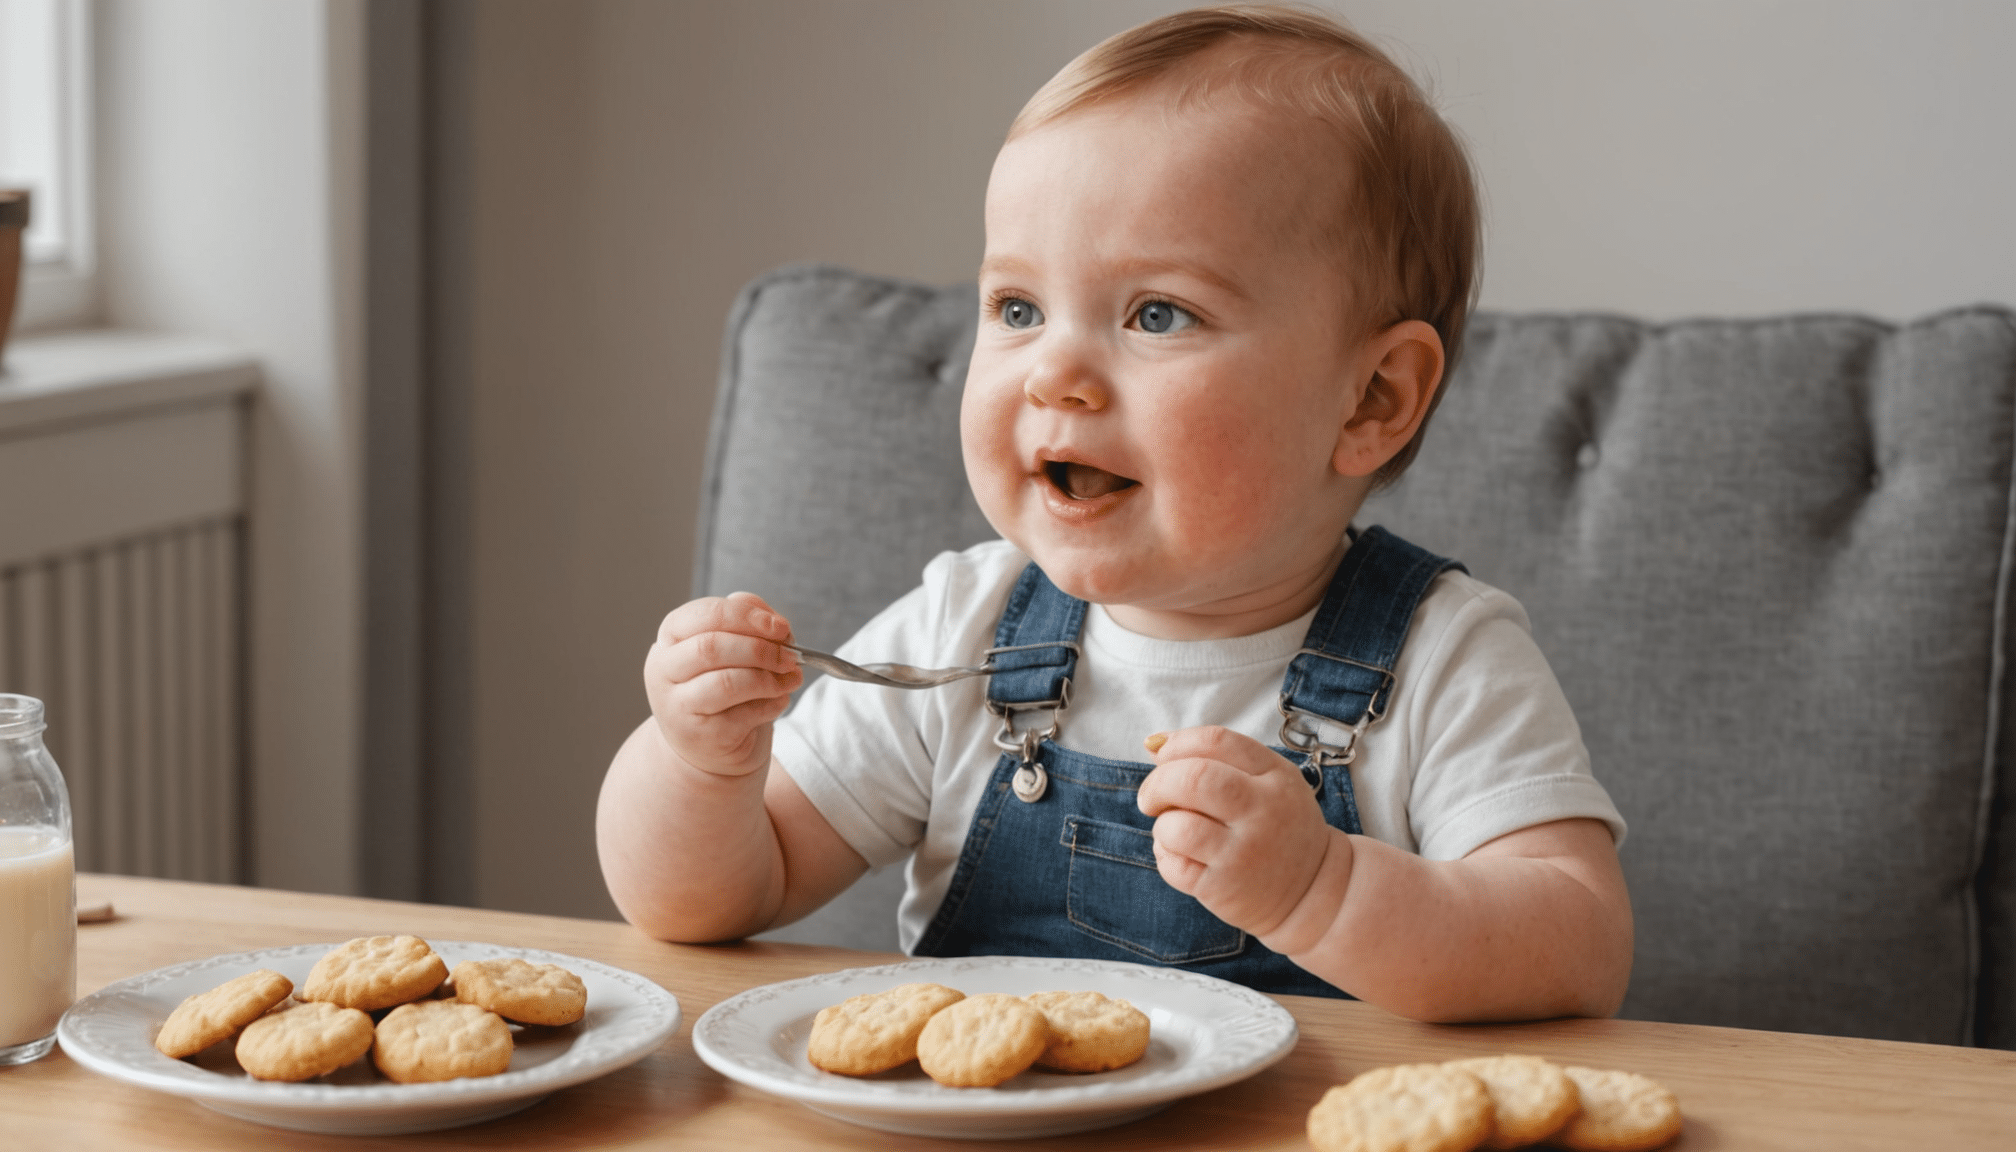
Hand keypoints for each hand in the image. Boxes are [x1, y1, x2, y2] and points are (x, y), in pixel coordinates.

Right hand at [644, 591, 801, 777]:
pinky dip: (771, 705)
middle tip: (792, 656)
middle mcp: (664, 670)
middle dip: (760, 649)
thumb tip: (772, 620)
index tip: (780, 627)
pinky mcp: (699, 735)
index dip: (746, 617)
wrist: (707, 743)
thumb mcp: (730, 647)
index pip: (705, 614)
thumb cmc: (720, 686)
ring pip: (727, 683)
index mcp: (670, 637)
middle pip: (711, 647)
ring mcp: (677, 706)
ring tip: (791, 679)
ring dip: (768, 679)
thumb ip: (746, 624)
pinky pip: (743, 715)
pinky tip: (780, 700)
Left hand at [1135, 726, 1344, 938]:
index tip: (1162, 758)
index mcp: (1275, 776)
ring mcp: (1244, 854)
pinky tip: (1182, 855)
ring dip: (1162, 825)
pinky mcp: (1224, 888)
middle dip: (1157, 783)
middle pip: (1193, 778)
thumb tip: (1153, 743)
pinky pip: (1173, 866)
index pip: (1216, 741)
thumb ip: (1218, 755)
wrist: (1314, 889)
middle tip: (1151, 797)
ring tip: (1173, 831)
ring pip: (1176, 826)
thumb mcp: (1270, 779)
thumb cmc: (1280, 825)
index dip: (1177, 744)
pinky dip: (1165, 856)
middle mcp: (1262, 812)